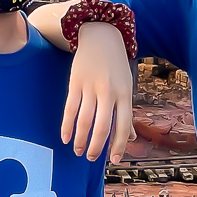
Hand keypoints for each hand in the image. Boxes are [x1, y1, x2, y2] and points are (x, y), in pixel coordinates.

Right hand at [60, 22, 134, 163]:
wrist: (101, 36)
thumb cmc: (116, 65)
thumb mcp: (127, 86)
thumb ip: (126, 112)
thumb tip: (131, 138)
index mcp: (125, 93)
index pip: (123, 125)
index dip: (119, 145)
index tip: (114, 160)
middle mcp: (109, 91)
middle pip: (102, 126)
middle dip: (96, 147)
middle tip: (91, 158)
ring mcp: (91, 87)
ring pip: (84, 120)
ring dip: (80, 140)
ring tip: (78, 151)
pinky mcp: (75, 83)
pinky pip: (70, 109)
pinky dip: (67, 126)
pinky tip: (66, 138)